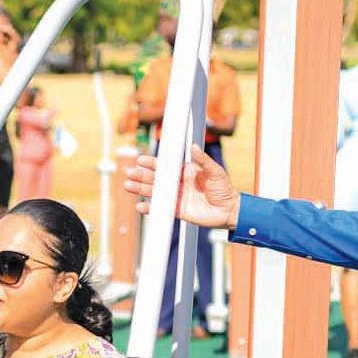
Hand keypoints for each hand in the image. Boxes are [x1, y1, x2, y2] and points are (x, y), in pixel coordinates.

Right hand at [124, 146, 240, 229]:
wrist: (229, 210)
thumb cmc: (224, 188)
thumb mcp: (215, 171)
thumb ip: (204, 160)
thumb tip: (195, 147)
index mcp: (185, 172)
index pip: (165, 166)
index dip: (153, 163)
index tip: (141, 160)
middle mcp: (178, 183)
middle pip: (155, 178)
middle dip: (141, 176)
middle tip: (128, 173)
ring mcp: (176, 197)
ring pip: (155, 192)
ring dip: (141, 189)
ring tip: (128, 186)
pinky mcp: (177, 211)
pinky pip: (160, 208)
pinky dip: (150, 208)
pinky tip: (140, 206)